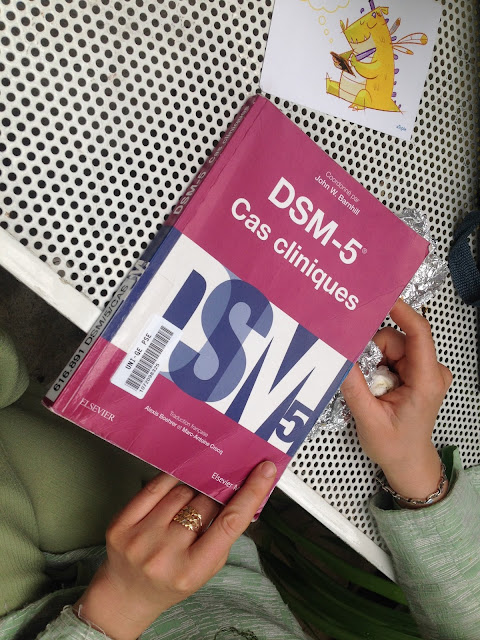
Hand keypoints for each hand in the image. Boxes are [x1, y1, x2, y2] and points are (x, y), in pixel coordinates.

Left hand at [74, 461, 276, 639]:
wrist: (126, 595)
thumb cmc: (172, 580)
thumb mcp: (207, 567)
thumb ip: (223, 534)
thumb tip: (241, 490)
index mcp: (193, 570)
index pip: (230, 522)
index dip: (252, 492)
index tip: (265, 470)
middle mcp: (165, 556)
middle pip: (205, 502)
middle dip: (215, 494)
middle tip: (216, 491)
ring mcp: (140, 539)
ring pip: (181, 491)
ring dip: (191, 490)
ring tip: (189, 501)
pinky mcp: (121, 525)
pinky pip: (154, 487)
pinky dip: (169, 482)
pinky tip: (174, 486)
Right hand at [341, 299, 451, 505]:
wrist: (408, 462)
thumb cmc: (394, 446)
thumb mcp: (368, 419)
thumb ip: (354, 386)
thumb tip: (339, 355)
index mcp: (426, 380)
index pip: (418, 333)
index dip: (401, 310)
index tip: (380, 297)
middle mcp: (430, 370)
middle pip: (396, 338)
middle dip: (372, 352)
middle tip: (362, 378)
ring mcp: (424, 370)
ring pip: (390, 345)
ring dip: (374, 360)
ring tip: (370, 387)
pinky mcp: (415, 372)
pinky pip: (391, 354)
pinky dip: (377, 364)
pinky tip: (373, 384)